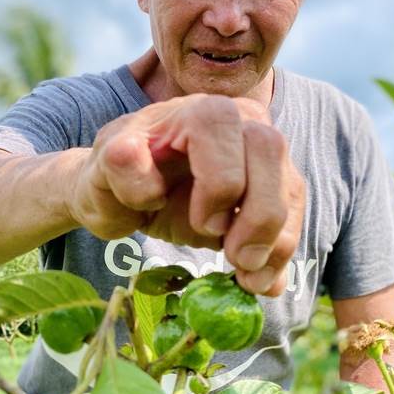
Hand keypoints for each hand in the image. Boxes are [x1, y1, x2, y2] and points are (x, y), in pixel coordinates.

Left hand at [67, 94, 304, 295]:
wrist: (129, 196)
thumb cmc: (115, 180)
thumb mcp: (101, 174)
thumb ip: (114, 164)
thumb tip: (128, 154)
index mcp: (194, 111)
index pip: (222, 127)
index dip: (220, 179)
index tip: (202, 223)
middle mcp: (238, 120)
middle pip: (270, 150)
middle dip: (260, 212)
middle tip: (235, 258)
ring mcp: (260, 154)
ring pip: (290, 186)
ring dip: (278, 240)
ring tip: (249, 279)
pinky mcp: (273, 188)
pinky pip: (293, 216)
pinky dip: (281, 254)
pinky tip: (260, 282)